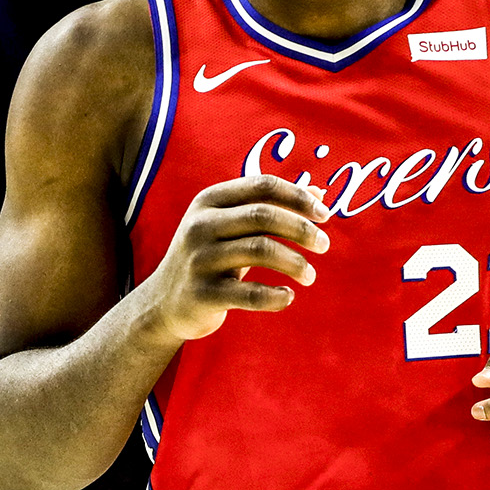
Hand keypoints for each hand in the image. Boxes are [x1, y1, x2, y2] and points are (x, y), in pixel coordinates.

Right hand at [140, 175, 330, 342]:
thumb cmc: (210, 258)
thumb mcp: (231, 226)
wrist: (163, 303)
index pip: (262, 185)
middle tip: (325, 244)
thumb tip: (320, 191)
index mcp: (208, 201)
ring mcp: (199, 260)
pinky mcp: (202, 295)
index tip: (325, 214)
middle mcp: (200, 225)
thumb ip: (271, 207)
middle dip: (302, 228)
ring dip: (296, 263)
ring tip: (310, 275)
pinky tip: (288, 296)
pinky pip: (250, 294)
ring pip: (260, 250)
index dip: (298, 196)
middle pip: (263, 215)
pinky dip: (276, 296)